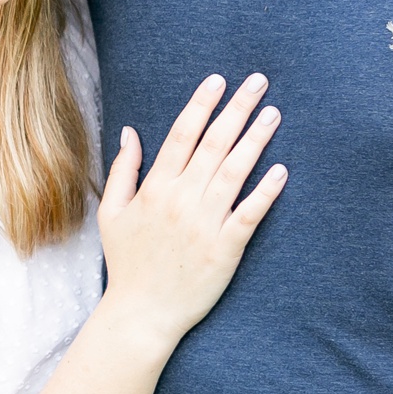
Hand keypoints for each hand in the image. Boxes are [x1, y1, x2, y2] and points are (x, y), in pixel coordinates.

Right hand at [97, 73, 285, 342]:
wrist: (141, 313)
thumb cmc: (127, 263)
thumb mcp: (112, 213)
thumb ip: (123, 170)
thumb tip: (131, 132)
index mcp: (155, 188)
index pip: (182, 134)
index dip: (201, 104)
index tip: (219, 80)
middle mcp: (181, 199)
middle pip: (214, 144)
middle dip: (237, 109)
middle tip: (258, 82)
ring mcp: (205, 223)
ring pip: (235, 171)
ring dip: (256, 139)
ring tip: (273, 114)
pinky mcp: (226, 248)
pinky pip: (250, 213)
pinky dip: (266, 191)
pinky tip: (281, 170)